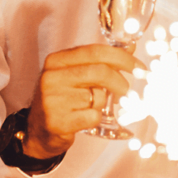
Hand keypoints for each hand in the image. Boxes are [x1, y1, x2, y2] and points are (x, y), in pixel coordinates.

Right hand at [24, 44, 140, 158]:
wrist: (39, 130)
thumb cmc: (63, 99)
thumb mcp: (76, 74)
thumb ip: (100, 60)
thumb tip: (130, 47)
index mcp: (57, 60)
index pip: (95, 51)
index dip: (121, 58)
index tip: (138, 67)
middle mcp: (52, 77)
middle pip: (100, 72)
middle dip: (120, 82)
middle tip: (126, 90)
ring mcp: (53, 99)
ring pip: (98, 96)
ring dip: (103, 103)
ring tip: (92, 106)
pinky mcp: (57, 121)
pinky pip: (93, 116)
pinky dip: (96, 118)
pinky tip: (85, 118)